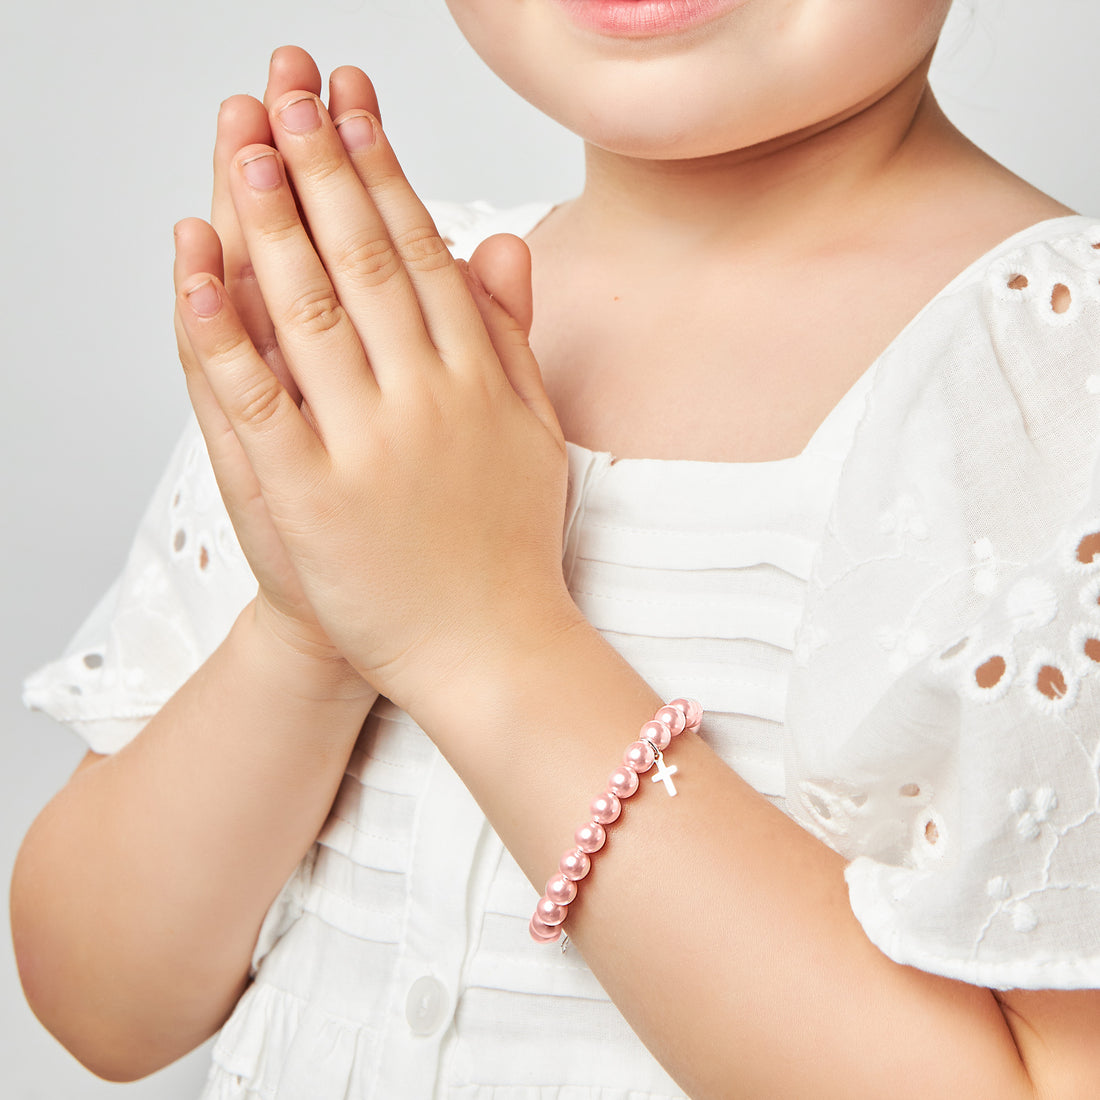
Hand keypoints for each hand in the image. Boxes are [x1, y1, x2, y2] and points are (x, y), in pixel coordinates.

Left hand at [173, 54, 579, 715]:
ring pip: (309, 311)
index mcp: (476, 379)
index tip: (352, 109)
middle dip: (323, 165)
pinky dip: (221, 329)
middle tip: (291, 87)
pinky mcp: (309, 495)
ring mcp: (364, 445)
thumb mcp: (533, 434)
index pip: (423, 254)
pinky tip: (197, 264)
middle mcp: (423, 398)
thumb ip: (510, 337)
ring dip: (272, 217)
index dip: (383, 174)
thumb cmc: (507, 547)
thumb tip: (503, 244)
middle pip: (364, 261)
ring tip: (246, 140)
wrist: (487, 651)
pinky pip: (255, 399)